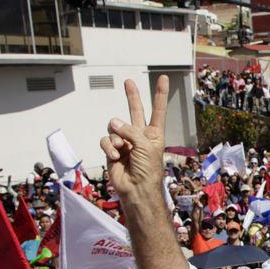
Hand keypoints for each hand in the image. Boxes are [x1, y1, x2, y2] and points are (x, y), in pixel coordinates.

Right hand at [99, 76, 169, 201]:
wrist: (136, 189)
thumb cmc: (148, 170)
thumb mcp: (145, 146)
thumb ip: (130, 130)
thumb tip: (114, 122)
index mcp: (153, 134)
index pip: (157, 110)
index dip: (159, 94)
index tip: (163, 78)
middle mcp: (139, 136)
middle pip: (135, 111)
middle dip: (132, 96)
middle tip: (128, 81)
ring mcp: (125, 142)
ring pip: (114, 127)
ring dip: (116, 138)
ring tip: (122, 150)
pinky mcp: (112, 150)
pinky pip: (106, 140)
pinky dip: (108, 146)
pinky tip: (114, 156)